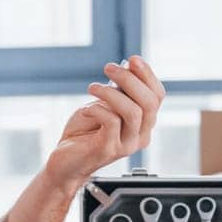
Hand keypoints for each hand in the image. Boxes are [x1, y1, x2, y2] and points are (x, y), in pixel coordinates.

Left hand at [47, 55, 166, 188]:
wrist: (64, 162)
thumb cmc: (83, 134)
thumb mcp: (102, 107)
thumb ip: (117, 93)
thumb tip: (127, 68)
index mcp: (143, 124)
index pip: (157, 97)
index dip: (148, 75)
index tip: (133, 59)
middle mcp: (140, 136)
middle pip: (149, 103)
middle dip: (130, 79)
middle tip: (109, 67)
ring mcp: (126, 145)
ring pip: (133, 112)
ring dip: (112, 92)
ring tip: (93, 87)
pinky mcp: (108, 150)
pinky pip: (112, 122)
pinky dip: (97, 109)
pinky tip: (86, 109)